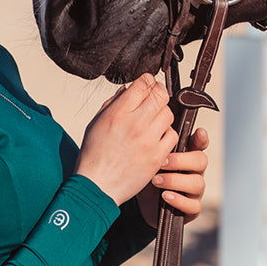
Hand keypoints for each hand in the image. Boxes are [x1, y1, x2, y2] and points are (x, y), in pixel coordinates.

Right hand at [75, 73, 178, 205]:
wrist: (98, 185)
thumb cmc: (93, 153)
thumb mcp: (96, 122)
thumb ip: (113, 103)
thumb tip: (126, 89)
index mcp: (118, 112)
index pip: (143, 84)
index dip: (147, 80)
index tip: (146, 83)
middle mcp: (135, 123)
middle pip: (160, 95)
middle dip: (158, 91)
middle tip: (154, 96)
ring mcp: (148, 140)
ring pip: (168, 114)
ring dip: (163, 112)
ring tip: (154, 117)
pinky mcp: (157, 157)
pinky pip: (172, 136)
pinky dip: (167, 132)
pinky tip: (157, 135)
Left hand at [136, 127, 208, 226]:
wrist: (143, 202)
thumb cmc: (148, 173)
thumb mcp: (150, 157)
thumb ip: (157, 143)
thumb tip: (156, 126)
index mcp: (186, 155)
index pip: (200, 143)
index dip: (202, 138)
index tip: (199, 132)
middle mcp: (194, 171)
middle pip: (201, 161)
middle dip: (180, 161)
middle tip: (161, 162)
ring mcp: (195, 191)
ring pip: (198, 183)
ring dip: (175, 181)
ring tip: (156, 180)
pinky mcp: (192, 209)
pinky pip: (194, 206)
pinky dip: (179, 200)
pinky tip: (165, 196)